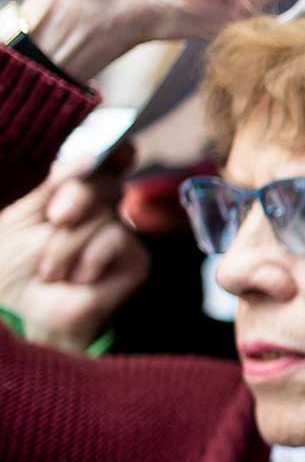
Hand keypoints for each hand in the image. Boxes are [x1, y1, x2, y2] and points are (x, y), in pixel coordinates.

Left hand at [0, 150, 147, 355]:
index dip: (111, 151)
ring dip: (68, 244)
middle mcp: (99, 213)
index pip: (100, 165)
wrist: (18, 314)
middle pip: (104, 181)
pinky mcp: (135, 262)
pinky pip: (118, 239)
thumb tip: (88, 155)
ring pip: (105, 215)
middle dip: (78, 196)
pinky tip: (77, 279)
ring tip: (51, 272)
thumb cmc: (10, 269)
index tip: (111, 147)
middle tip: (58, 219)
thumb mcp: (22, 217)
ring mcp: (119, 236)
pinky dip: (90, 258)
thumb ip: (54, 185)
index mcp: (70, 198)